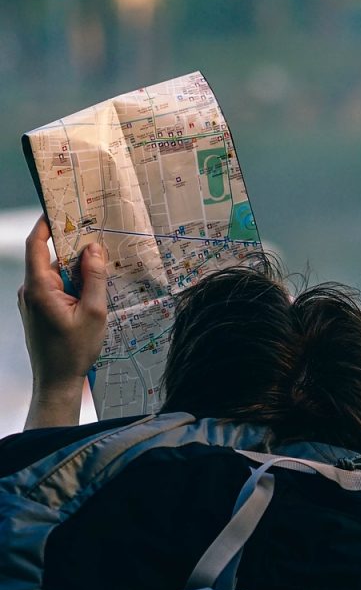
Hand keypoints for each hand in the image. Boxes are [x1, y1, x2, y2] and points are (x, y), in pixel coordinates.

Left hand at [19, 215, 108, 392]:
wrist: (56, 381)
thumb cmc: (74, 350)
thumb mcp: (93, 312)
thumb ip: (94, 278)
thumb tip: (94, 248)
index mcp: (38, 288)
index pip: (36, 245)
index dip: (45, 224)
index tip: (61, 208)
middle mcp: (30, 290)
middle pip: (50, 257)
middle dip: (74, 248)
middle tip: (98, 238)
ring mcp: (32, 300)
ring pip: (55, 273)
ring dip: (77, 270)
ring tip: (102, 269)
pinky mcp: (37, 309)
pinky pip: (55, 286)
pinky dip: (72, 283)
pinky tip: (92, 291)